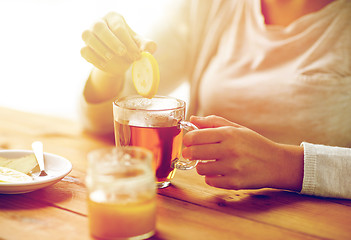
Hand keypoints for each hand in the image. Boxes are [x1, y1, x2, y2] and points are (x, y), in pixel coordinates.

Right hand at [81, 12, 156, 75]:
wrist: (118, 61)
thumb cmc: (129, 47)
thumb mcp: (139, 46)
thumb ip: (147, 45)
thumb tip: (151, 48)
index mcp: (114, 18)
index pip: (118, 27)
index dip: (127, 41)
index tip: (137, 54)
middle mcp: (99, 22)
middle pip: (100, 27)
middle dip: (112, 41)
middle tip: (123, 53)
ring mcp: (89, 34)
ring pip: (87, 36)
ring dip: (100, 48)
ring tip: (111, 58)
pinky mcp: (84, 47)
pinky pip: (84, 50)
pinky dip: (93, 58)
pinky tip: (104, 64)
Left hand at [182, 116, 303, 190]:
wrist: (277, 164)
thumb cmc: (254, 144)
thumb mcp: (237, 128)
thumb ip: (213, 122)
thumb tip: (193, 119)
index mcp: (229, 134)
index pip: (196, 136)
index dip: (187, 139)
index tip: (188, 141)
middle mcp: (229, 150)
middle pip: (194, 152)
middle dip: (189, 153)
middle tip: (192, 153)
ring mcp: (232, 168)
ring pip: (200, 169)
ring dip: (201, 166)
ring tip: (208, 163)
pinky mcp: (234, 183)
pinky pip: (210, 181)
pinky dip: (211, 177)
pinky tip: (218, 172)